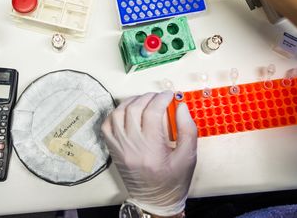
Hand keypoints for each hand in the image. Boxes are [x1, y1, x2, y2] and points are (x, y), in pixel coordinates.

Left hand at [102, 91, 197, 216]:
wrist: (156, 201)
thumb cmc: (173, 181)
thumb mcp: (188, 157)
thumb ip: (187, 130)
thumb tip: (181, 106)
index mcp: (151, 150)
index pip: (152, 113)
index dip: (161, 99)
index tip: (169, 95)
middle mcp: (131, 148)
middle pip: (134, 109)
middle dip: (148, 97)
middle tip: (159, 97)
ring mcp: (119, 148)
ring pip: (118, 114)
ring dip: (131, 102)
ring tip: (145, 101)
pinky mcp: (113, 150)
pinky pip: (107, 125)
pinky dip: (116, 113)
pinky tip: (128, 112)